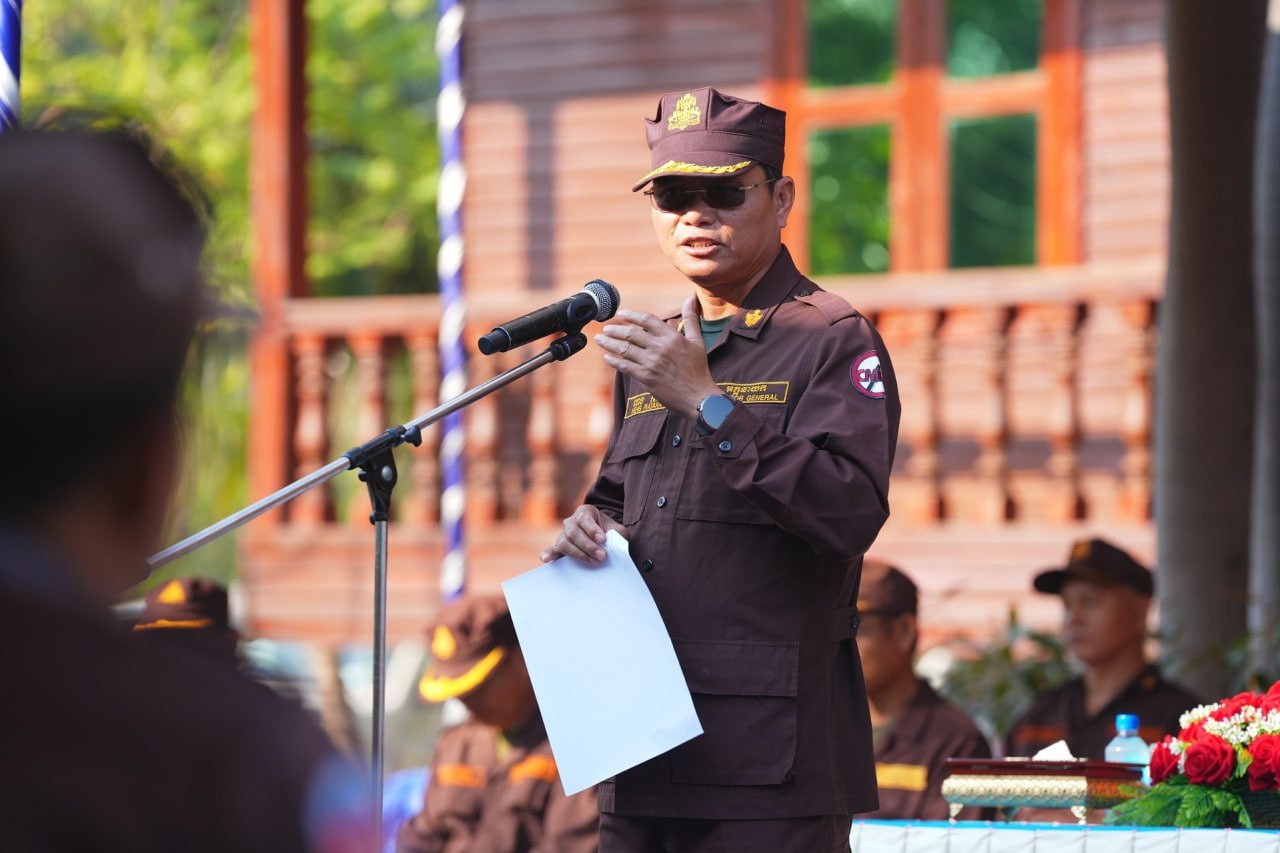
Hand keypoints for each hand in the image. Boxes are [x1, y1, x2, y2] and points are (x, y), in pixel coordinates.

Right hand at [540, 505, 629, 563]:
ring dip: (578, 553)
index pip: (584, 519)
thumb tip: (615, 544)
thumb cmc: (610, 533)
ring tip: (593, 561)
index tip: (603, 540)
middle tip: (602, 556)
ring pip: (564, 542)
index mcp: (584, 512)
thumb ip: (617, 534)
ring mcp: (563, 535)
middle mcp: (571, 522)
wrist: (604, 539)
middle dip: (588, 545)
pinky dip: (548, 554)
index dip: (592, 530)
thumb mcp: (617, 530)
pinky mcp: (560, 548)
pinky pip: (552, 550)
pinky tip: (547, 560)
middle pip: (573, 532)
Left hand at [594, 296, 720, 419]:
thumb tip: (691, 298)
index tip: (620, 314)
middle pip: (631, 333)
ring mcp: (652, 363)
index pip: (647, 320)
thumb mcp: (697, 341)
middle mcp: (660, 347)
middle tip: (605, 329)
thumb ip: (691, 318)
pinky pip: (624, 366)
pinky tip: (606, 357)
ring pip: (625, 349)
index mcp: (672, 337)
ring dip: (609, 343)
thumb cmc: (698, 369)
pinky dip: (613, 360)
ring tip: (599, 339)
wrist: (698, 397)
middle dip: (615, 329)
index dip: (631, 316)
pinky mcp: (646, 377)